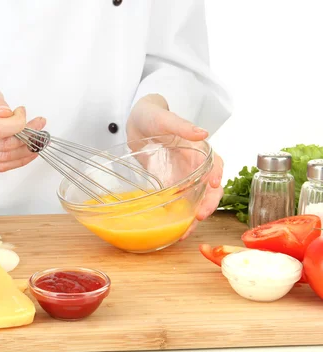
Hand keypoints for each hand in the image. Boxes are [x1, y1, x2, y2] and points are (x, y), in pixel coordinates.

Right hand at [0, 89, 45, 171]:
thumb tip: (8, 113)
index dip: (17, 124)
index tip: (24, 114)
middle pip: (2, 147)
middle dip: (27, 139)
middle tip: (39, 130)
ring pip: (3, 159)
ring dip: (26, 152)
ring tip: (37, 142)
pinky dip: (17, 161)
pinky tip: (27, 153)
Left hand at [126, 94, 223, 238]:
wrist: (136, 123)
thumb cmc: (153, 116)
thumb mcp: (164, 118)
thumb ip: (181, 125)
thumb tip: (202, 133)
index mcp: (199, 149)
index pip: (216, 164)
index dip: (217, 175)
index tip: (214, 185)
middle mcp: (195, 166)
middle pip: (210, 188)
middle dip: (208, 203)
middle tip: (200, 216)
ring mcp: (183, 178)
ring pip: (196, 200)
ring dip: (194, 217)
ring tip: (185, 232)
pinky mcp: (170, 186)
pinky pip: (178, 204)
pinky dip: (178, 218)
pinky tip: (173, 231)